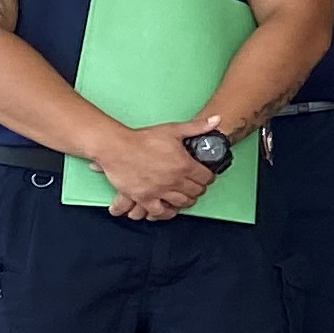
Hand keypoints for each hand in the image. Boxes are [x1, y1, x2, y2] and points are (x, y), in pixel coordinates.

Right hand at [98, 122, 215, 219]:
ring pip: (181, 203)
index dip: (208, 177)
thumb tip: (216, 119)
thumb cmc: (143, 139)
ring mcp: (159, 191)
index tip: (205, 176)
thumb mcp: (173, 130)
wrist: (117, 147)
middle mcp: (174, 181)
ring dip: (185, 201)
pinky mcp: (144, 198)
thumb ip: (197, 127)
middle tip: (195, 186)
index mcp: (184, 165)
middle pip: (196, 192)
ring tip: (184, 196)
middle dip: (198, 189)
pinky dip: (165, 213)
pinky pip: (159, 212)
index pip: (206, 178)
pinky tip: (167, 209)